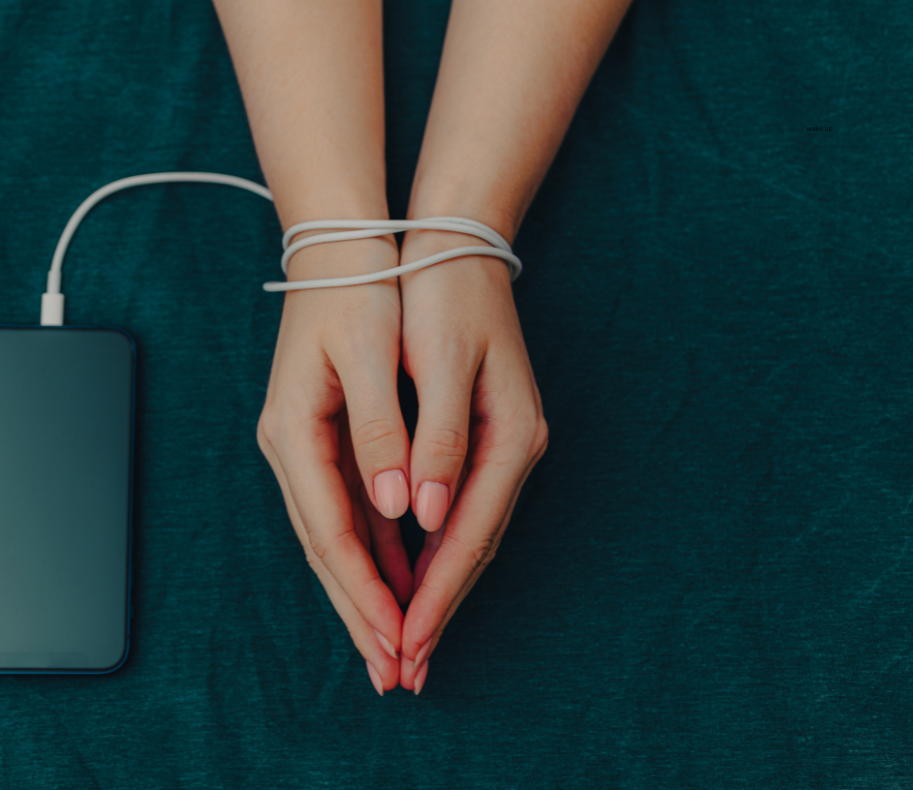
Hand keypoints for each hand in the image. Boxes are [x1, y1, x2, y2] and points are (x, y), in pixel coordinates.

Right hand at [256, 234, 414, 694]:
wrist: (338, 247)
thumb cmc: (357, 293)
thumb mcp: (369, 353)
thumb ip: (380, 431)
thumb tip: (398, 507)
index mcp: (296, 434)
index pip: (331, 536)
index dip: (364, 594)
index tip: (396, 641)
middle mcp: (294, 449)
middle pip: (326, 552)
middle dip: (360, 616)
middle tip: (392, 674)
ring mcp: (307, 447)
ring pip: (337, 539)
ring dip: (367, 594)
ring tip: (397, 645)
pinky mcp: (327, 440)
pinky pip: (351, 512)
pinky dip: (375, 554)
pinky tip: (399, 581)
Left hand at [394, 230, 548, 693]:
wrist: (459, 240)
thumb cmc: (443, 296)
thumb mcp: (437, 359)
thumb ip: (434, 441)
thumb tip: (425, 519)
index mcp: (507, 436)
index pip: (465, 538)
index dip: (432, 596)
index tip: (403, 644)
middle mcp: (511, 450)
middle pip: (469, 551)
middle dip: (433, 612)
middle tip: (402, 672)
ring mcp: (500, 447)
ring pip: (461, 539)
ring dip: (431, 592)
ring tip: (401, 643)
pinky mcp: (478, 439)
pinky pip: (454, 512)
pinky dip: (429, 552)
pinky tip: (405, 577)